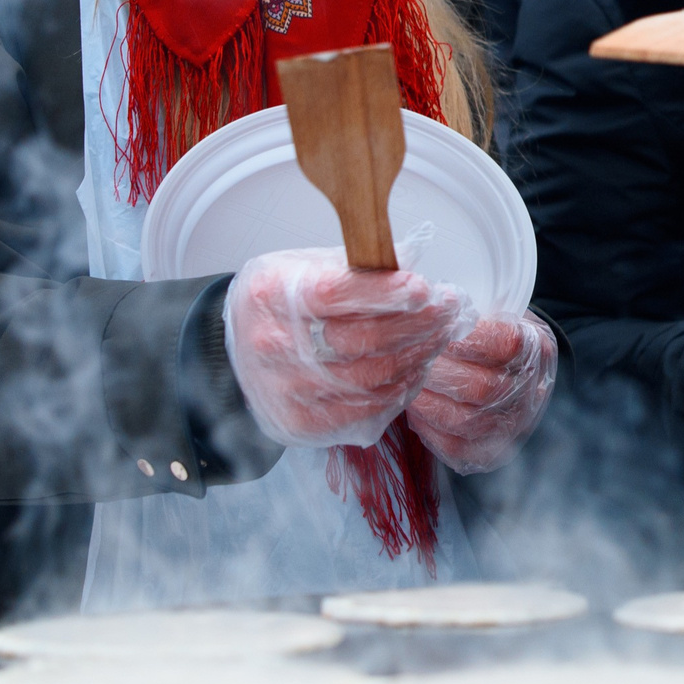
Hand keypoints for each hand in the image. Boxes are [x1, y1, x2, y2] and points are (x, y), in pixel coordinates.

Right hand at [224, 247, 465, 448]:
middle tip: (448, 310)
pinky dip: (400, 390)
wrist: (234, 353)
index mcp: (272, 294)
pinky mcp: (300, 423)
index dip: (386, 292)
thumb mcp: (305, 266)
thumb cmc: (280, 304)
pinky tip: (415, 369)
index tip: (425, 288)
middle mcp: (274, 344)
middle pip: (362, 340)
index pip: (335, 293)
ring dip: (417, 356)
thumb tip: (412, 261)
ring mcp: (286, 389)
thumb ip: (355, 265)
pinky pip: (366, 410)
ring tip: (439, 337)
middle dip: (418, 324)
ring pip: (371, 378)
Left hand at [406, 312, 556, 473]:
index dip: (467, 338)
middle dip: (438, 371)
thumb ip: (471, 307)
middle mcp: (532, 393)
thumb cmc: (491, 336)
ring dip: (426, 400)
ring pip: (464, 421)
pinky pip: (453, 447)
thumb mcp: (495, 311)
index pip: (507, 344)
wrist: (511, 376)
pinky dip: (427, 425)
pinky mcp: (489, 454)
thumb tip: (426, 302)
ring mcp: (513, 427)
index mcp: (537, 350)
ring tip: (409, 380)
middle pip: (482, 388)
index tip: (438, 328)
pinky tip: (417, 404)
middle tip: (412, 357)